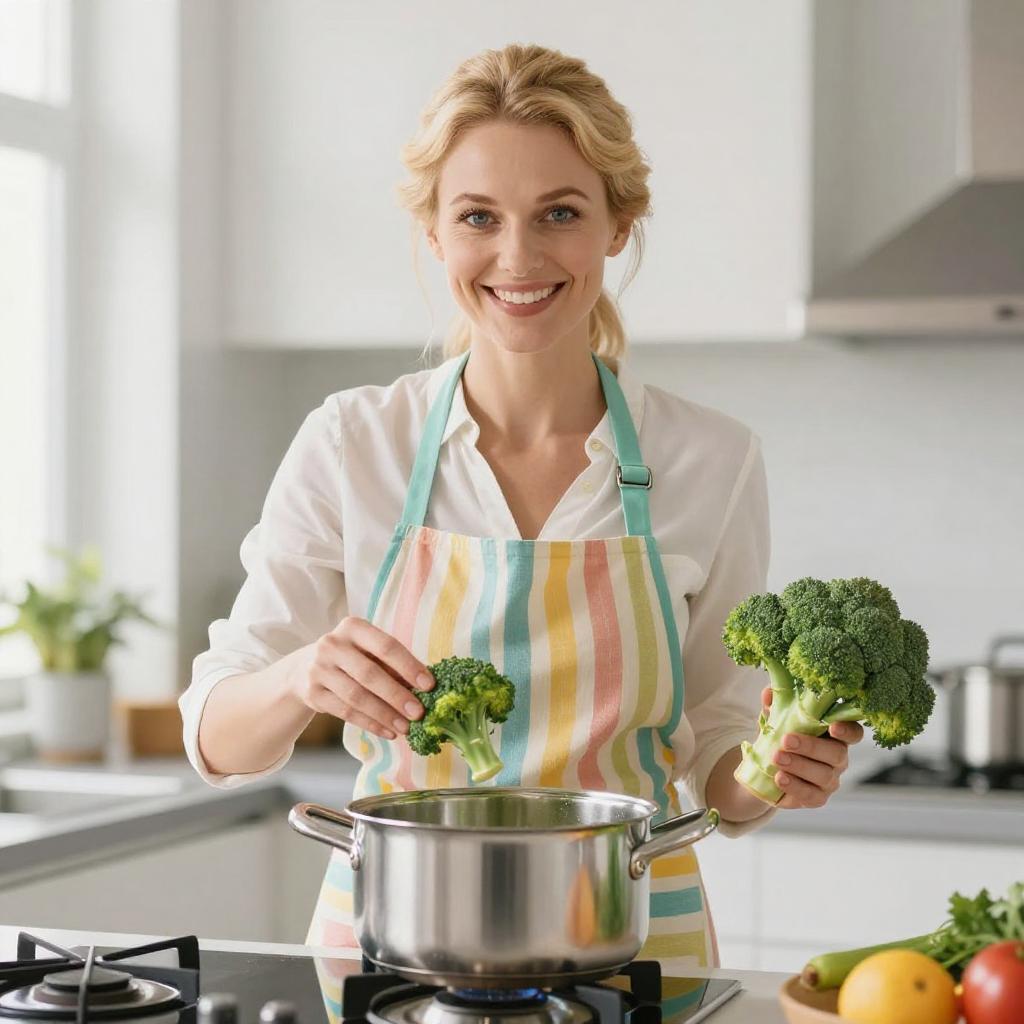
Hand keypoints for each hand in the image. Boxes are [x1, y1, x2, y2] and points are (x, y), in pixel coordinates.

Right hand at [292, 616, 434, 739]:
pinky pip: (345, 712)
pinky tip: (387, 732)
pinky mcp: (312, 693)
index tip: (429, 685)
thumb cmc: (351, 658)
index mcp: (353, 627)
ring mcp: (319, 669)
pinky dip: (370, 724)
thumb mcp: (368, 652)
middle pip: (370, 674)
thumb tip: (424, 689)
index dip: (409, 666)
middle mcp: (332, 644)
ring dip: (384, 715)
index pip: (386, 646)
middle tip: (418, 713)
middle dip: (397, 695)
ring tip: (405, 727)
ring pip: (356, 697)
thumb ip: (392, 665)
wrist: (304, 668)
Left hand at [760, 687, 863, 808]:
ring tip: (777, 757)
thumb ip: (776, 706)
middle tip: (786, 740)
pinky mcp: (818, 797)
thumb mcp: (776, 719)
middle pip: (837, 753)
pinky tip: (779, 778)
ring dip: (799, 765)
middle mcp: (838, 757)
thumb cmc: (781, 737)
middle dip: (811, 746)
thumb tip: (769, 693)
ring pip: (824, 775)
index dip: (847, 730)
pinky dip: (795, 786)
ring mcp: (830, 779)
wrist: (766, 769)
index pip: (854, 732)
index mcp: (835, 735)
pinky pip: (812, 795)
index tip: (833, 726)